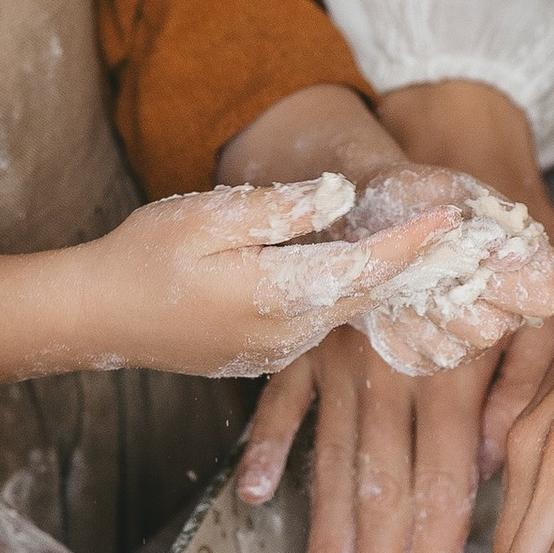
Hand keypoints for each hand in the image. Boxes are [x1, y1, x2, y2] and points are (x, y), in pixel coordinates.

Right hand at [74, 174, 460, 378]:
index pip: (362, 268)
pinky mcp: (262, 355)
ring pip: (343, 312)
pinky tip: (361, 272)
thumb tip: (340, 196)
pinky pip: (318, 324)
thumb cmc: (144, 257)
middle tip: (456, 235)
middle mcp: (286, 333)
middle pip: (364, 296)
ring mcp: (274, 351)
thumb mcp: (207, 216)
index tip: (449, 220)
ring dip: (381, 283)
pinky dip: (345, 297)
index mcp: (275, 295)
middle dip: (411, 267)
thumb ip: (278, 209)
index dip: (409, 244)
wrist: (97, 316)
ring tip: (423, 249)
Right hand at [235, 80, 553, 552]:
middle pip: (383, 489)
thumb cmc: (498, 227)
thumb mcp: (543, 290)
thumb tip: (503, 457)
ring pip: (334, 461)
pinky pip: (283, 396)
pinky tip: (255, 497)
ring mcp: (344, 348)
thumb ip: (526, 375)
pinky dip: (268, 446)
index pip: (446, 480)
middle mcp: (395, 367)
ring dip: (325, 540)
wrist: (428, 139)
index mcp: (455, 367)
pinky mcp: (310, 328)